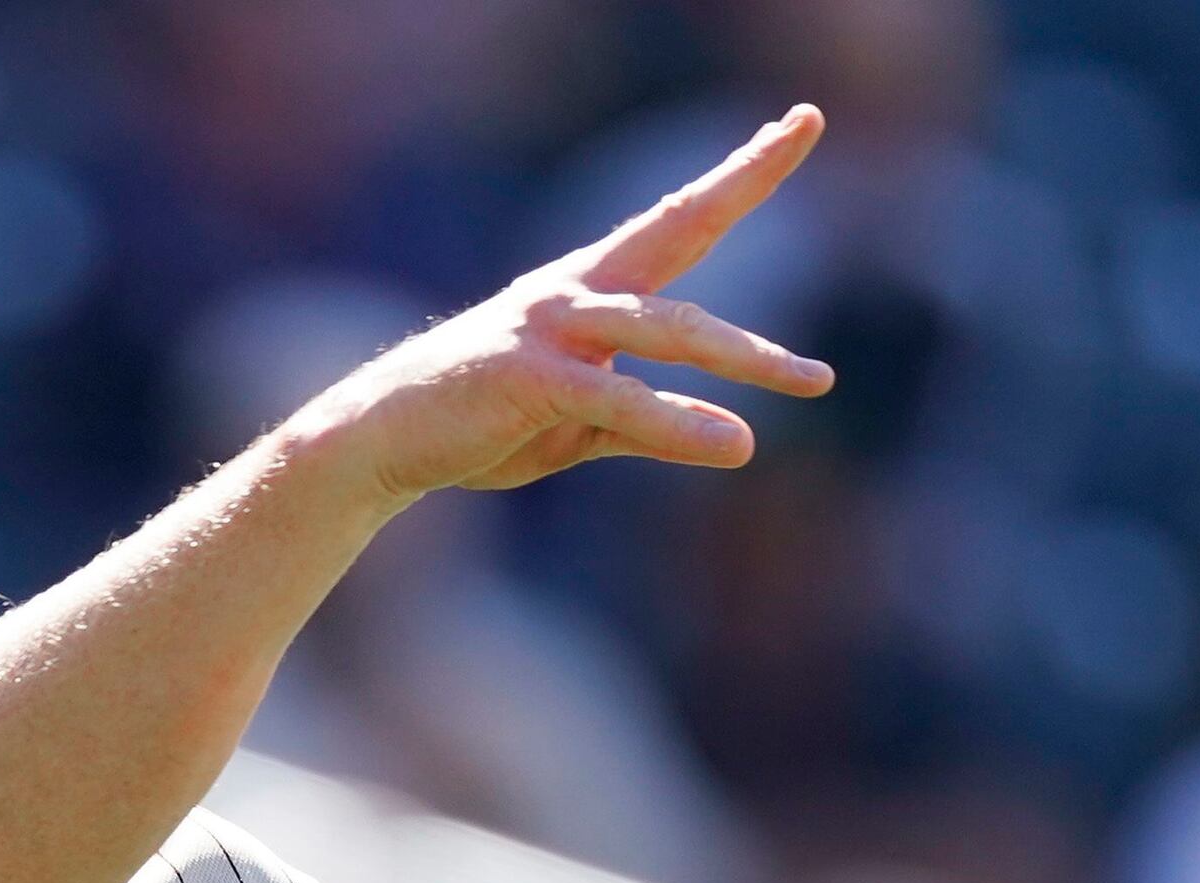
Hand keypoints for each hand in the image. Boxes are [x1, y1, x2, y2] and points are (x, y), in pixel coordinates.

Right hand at [288, 105, 835, 509]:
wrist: (385, 442)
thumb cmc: (485, 423)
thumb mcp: (585, 423)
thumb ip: (655, 420)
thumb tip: (736, 439)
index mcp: (594, 289)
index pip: (680, 220)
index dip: (740, 172)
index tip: (797, 125)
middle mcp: (577, 289)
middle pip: (678, 226)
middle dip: (742, 177)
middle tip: (806, 123)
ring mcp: (552, 327)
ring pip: (665, 327)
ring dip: (744, 354)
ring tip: (814, 380)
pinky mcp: (530, 377)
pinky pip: (619, 398)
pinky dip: (677, 421)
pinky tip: (733, 443)